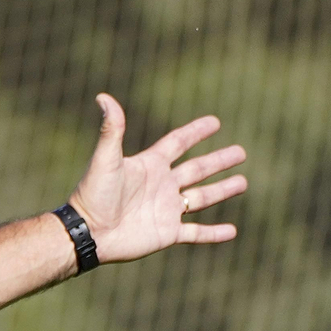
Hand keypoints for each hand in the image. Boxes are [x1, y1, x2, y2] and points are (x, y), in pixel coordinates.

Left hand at [67, 94, 245, 263]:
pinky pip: (196, 233)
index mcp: (149, 166)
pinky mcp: (166, 233)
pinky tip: (231, 231)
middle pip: (197, 169)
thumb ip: (112, 129)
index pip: (177, 144)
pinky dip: (213, 233)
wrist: (88, 233)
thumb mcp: (105, 159)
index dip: (195, 132)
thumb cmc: (94, 195)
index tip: (215, 122)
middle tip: (241, 152)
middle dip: (218, 161)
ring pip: (201, 198)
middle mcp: (161, 186)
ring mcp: (165, 210)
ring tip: (243, 182)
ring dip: (222, 190)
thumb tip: (103, 97)